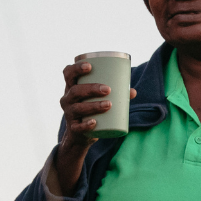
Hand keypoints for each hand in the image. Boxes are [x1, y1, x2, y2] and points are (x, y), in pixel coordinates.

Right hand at [54, 61, 136, 194]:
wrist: (80, 134)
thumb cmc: (91, 110)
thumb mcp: (98, 99)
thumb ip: (115, 94)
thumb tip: (133, 91)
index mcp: (72, 87)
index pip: (68, 73)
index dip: (76, 68)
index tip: (89, 66)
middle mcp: (67, 99)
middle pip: (75, 91)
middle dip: (91, 88)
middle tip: (108, 89)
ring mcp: (69, 114)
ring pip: (77, 108)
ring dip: (93, 105)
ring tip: (108, 104)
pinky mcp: (74, 128)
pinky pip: (78, 126)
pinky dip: (86, 124)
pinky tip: (94, 122)